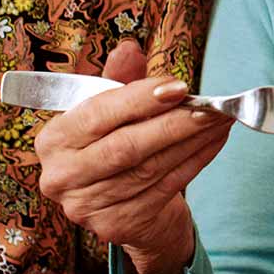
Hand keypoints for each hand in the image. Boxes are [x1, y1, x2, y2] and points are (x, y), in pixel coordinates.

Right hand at [33, 40, 233, 273]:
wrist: (125, 205)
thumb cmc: (116, 145)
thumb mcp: (112, 109)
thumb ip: (119, 79)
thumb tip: (129, 48)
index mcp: (53, 140)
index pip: (98, 115)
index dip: (139, 99)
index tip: (179, 87)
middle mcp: (61, 177)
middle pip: (125, 147)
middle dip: (173, 123)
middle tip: (210, 106)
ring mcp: (88, 206)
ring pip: (150, 168)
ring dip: (192, 141)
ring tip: (220, 119)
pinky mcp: (118, 225)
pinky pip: (166, 187)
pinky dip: (195, 162)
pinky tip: (215, 142)